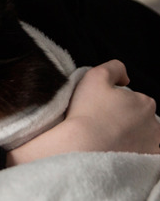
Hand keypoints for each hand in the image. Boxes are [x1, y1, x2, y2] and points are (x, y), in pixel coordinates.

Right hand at [7, 60, 159, 166]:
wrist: (82, 148)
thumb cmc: (88, 111)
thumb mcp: (96, 75)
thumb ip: (115, 67)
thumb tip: (125, 78)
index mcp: (145, 103)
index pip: (135, 100)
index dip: (117, 102)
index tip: (102, 108)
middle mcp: (154, 126)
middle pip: (139, 120)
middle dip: (126, 120)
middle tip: (103, 123)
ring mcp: (151, 148)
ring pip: (141, 138)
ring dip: (128, 138)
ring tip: (106, 139)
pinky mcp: (145, 166)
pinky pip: (140, 157)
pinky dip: (130, 154)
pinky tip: (114, 152)